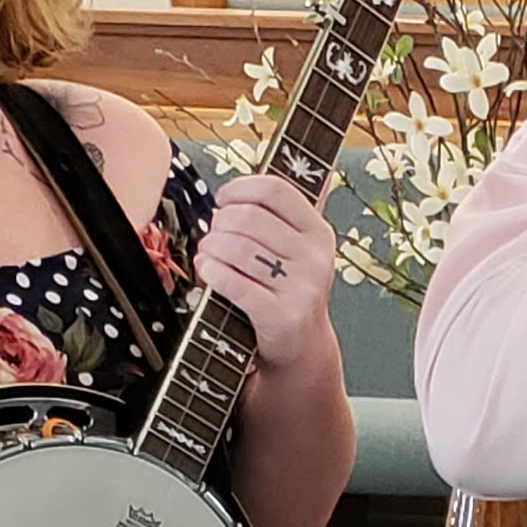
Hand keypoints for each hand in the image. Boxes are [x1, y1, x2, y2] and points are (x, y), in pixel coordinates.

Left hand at [193, 171, 341, 370]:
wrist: (301, 349)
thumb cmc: (288, 290)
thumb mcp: (300, 251)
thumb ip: (286, 217)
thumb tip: (274, 177)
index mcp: (319, 232)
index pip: (275, 191)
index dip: (240, 188)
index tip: (223, 200)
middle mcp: (315, 258)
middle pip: (250, 217)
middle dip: (220, 222)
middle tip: (212, 234)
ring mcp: (301, 288)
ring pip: (237, 247)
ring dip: (211, 246)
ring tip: (208, 253)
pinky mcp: (280, 316)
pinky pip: (233, 282)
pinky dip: (212, 271)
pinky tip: (207, 269)